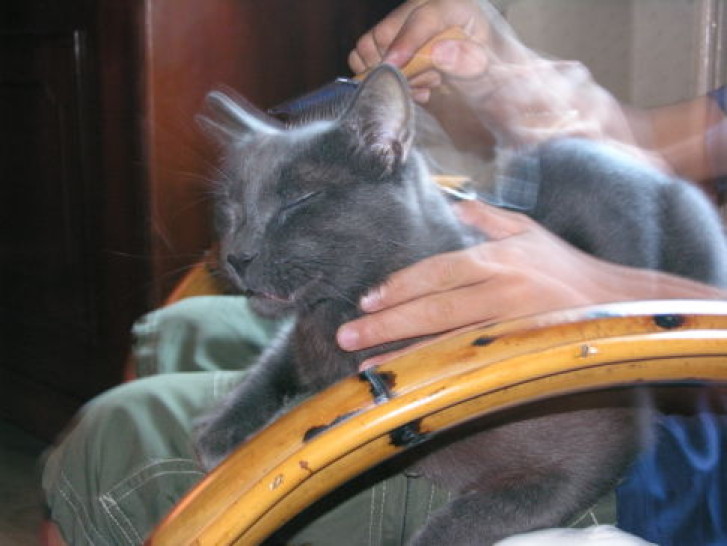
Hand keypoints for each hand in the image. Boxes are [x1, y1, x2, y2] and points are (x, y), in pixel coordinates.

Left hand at [336, 200, 724, 365]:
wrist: (618, 303)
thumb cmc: (567, 265)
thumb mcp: (529, 230)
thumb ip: (487, 217)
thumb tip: (455, 201)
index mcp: (498, 256)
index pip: (437, 270)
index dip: (399, 286)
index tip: (367, 300)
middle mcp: (503, 287)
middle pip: (434, 306)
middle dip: (387, 322)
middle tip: (346, 334)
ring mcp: (513, 323)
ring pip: (448, 339)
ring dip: (404, 353)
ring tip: (366, 364)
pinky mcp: (522, 350)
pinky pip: (472, 362)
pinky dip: (439, 371)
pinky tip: (414, 380)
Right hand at [349, 0, 659, 163]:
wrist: (519, 99)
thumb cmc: (512, 89)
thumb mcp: (495, 81)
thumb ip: (468, 64)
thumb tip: (441, 51)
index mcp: (461, 11)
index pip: (424, 17)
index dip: (404, 42)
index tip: (390, 67)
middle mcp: (440, 13)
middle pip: (394, 27)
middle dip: (396, 60)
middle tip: (419, 87)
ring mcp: (426, 30)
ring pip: (382, 43)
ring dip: (396, 71)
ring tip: (427, 90)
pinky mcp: (417, 48)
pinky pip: (387, 59)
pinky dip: (398, 77)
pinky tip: (425, 90)